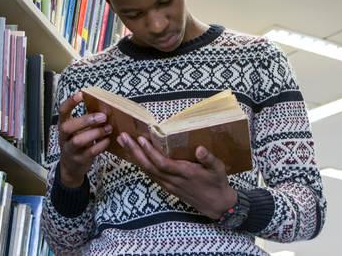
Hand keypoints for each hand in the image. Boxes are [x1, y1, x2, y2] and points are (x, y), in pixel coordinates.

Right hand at [57, 92, 113, 187]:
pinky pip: (90, 152)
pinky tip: (108, 140)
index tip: (81, 94)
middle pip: (68, 127)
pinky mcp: (79, 160)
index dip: (70, 102)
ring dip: (95, 133)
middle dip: (85, 120)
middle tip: (102, 116)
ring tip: (108, 128)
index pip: (62, 111)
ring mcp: (70, 150)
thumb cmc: (77, 143)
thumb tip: (104, 108)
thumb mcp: (77, 131)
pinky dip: (100, 145)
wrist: (71, 167)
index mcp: (63, 125)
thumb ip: (86, 121)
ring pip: (78, 140)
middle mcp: (64, 137)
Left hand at [117, 132, 236, 219]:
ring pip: (147, 171)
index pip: (162, 163)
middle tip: (122, 137)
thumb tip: (200, 149)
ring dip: (134, 157)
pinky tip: (135, 156)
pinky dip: (141, 164)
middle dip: (135, 151)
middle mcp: (173, 180)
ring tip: (124, 143)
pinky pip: (151, 175)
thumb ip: (209, 159)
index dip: (150, 152)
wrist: (216, 204)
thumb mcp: (218, 169)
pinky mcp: (168, 187)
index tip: (140, 139)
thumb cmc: (217, 183)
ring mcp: (169, 185)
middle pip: (149, 167)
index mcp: (185, 173)